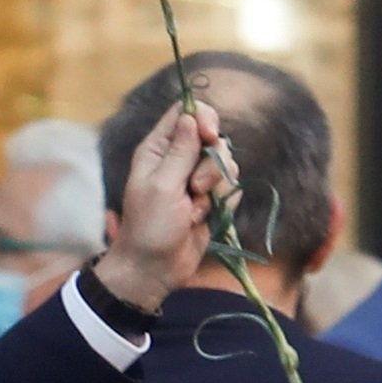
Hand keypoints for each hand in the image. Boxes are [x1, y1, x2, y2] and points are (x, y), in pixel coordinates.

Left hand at [95, 104, 227, 312]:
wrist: (155, 269)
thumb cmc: (150, 228)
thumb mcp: (162, 185)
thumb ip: (180, 150)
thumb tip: (191, 116)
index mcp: (158, 150)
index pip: (185, 113)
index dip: (203, 118)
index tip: (210, 135)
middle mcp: (178, 160)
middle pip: (213, 138)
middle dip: (212, 163)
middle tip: (194, 188)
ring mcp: (196, 180)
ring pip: (226, 164)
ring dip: (216, 187)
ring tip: (194, 209)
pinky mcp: (211, 200)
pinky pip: (231, 188)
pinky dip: (222, 203)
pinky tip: (203, 218)